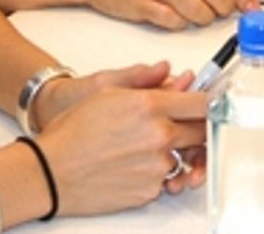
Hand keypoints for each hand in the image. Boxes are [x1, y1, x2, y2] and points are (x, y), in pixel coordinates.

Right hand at [37, 62, 207, 214]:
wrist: (52, 170)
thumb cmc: (73, 132)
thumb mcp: (107, 92)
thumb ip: (145, 81)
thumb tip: (169, 72)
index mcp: (150, 107)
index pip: (202, 103)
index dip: (209, 102)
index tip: (211, 102)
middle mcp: (160, 137)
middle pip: (201, 132)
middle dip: (194, 127)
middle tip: (180, 124)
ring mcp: (157, 167)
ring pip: (182, 156)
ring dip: (172, 151)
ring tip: (143, 146)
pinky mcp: (151, 191)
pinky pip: (165, 178)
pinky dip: (156, 172)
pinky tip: (132, 164)